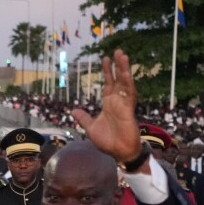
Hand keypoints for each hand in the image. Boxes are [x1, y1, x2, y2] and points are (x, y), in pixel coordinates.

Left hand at [72, 50, 143, 167]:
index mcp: (109, 104)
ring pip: (125, 83)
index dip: (107, 72)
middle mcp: (118, 101)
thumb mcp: (91, 128)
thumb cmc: (107, 141)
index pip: (108, 84)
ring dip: (124, 70)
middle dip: (117, 66)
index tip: (105, 59)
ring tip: (122, 56)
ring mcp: (124, 105)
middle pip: (118, 79)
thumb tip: (73, 110)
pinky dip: (128, 83)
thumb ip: (84, 118)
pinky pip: (129, 94)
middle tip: (117, 51)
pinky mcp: (129, 110)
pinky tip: (126, 73)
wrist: (118, 152)